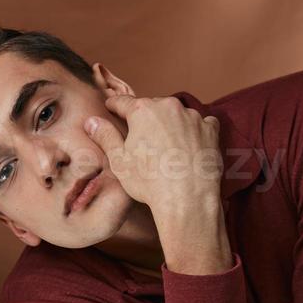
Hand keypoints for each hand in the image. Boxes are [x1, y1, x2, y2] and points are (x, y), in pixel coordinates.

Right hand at [87, 94, 222, 219]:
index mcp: (143, 111)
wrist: (187, 200)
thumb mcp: (119, 162)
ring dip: (171, 125)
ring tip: (168, 148)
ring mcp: (192, 117)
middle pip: (152, 108)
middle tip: (142, 139)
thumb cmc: (150, 183)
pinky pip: (201, 124)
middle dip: (145, 120)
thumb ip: (105, 137)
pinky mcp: (210, 130)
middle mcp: (169, 107)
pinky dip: (194, 132)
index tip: (111, 107)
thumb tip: (91, 121)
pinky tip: (190, 148)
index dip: (115, 105)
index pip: (123, 102)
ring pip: (177, 115)